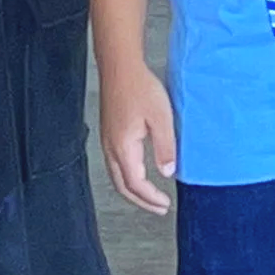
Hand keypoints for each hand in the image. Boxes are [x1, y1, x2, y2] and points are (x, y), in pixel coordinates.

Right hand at [100, 60, 177, 214]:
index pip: (135, 184)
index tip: (165, 204)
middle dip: (140, 201)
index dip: (150, 198)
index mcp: (123, 148)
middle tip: (158, 208)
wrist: (120, 67)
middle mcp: (110, 148)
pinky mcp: (109, 133)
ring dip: (133, 190)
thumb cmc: (140, 87)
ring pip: (116, 177)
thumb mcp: (161, 117)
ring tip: (149, 196)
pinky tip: (137, 173)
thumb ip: (165, 147)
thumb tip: (168, 173)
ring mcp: (107, 141)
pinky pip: (115, 165)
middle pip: (122, 186)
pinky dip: (126, 177)